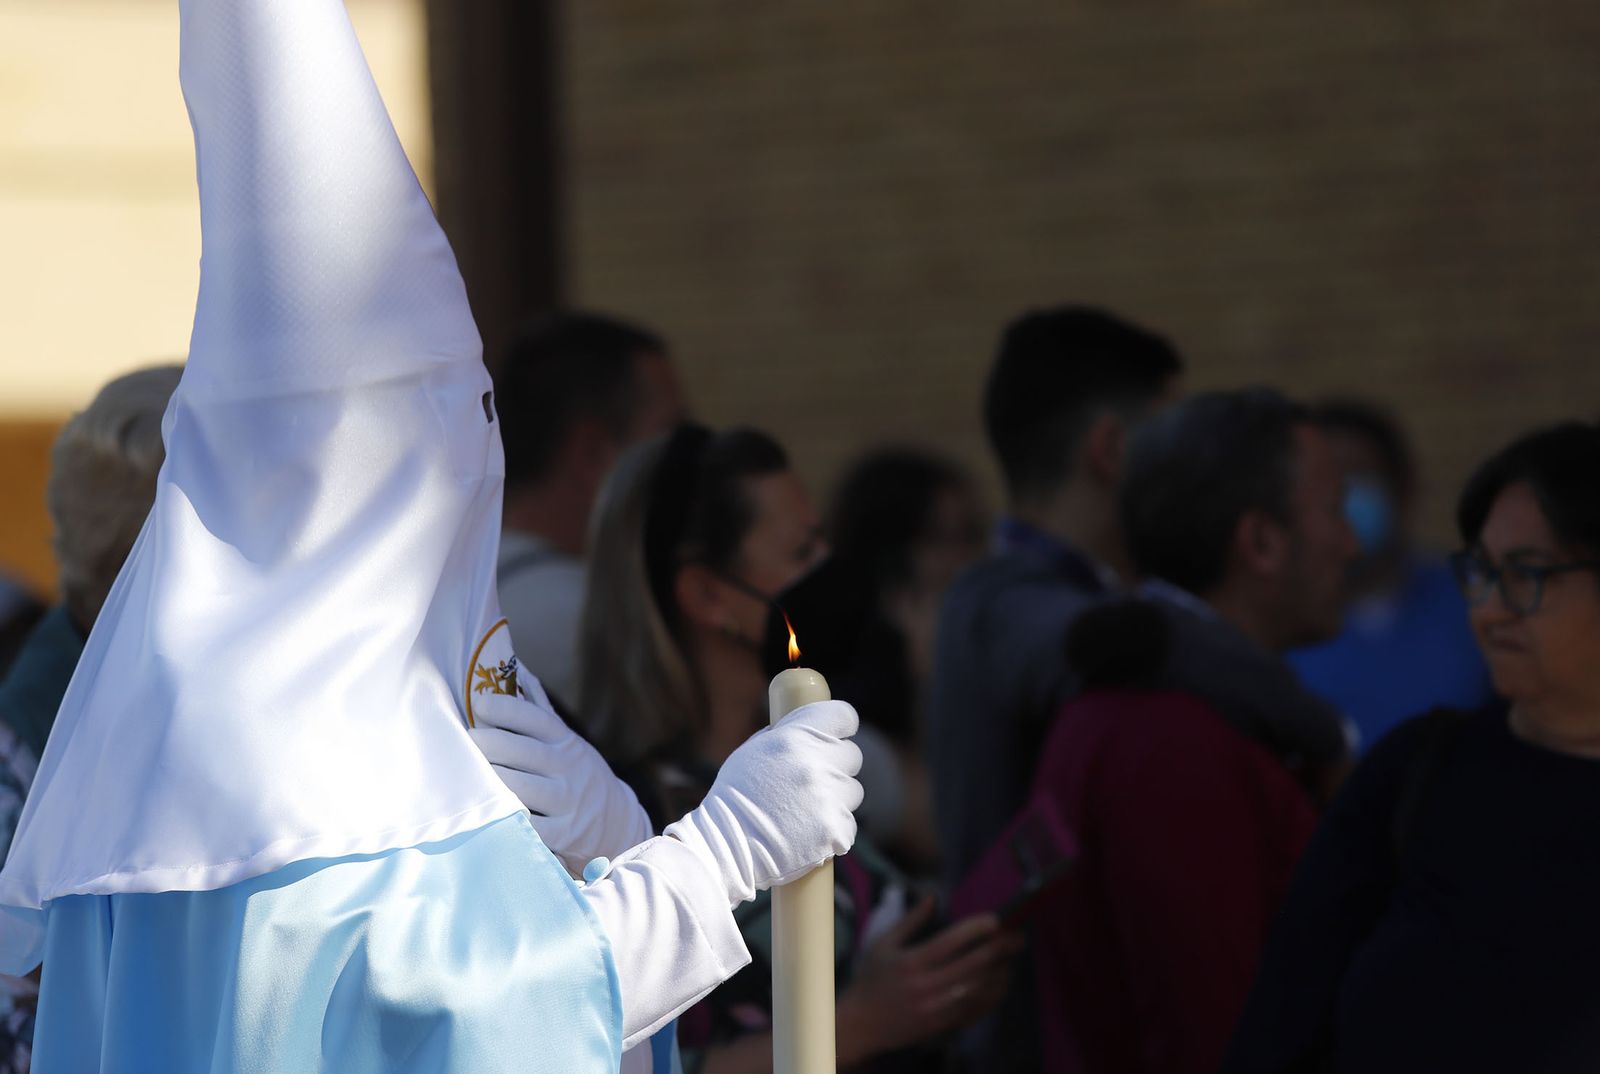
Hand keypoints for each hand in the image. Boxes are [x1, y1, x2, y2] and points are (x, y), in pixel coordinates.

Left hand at [469, 683, 653, 875]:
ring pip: (520, 788)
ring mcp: (567, 802)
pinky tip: (487, 811)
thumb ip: (541, 712)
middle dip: (488, 744)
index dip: (506, 708)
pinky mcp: (563, 834)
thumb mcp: (568, 742)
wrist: (618, 823)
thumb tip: (517, 670)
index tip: (479, 703)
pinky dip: (508, 819)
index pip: (536, 718)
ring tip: (465, 774)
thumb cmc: (578, 775)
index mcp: (566, 742)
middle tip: (464, 740)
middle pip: (521, 751)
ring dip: (490, 780)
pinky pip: (530, 826)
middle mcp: (568, 768)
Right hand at [665, 700, 862, 905]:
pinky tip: (810, 833)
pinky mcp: (835, 830)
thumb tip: (807, 722)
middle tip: (813, 782)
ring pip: (853, 791)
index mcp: (796, 736)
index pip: (843, 716)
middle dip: (836, 766)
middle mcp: (815, 763)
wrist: (725, 847)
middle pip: (852, 755)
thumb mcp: (752, 751)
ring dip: (836, 799)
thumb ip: (785, 734)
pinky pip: (848, 824)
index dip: (841, 727)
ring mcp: (828, 797)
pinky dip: (834, 830)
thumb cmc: (735, 797)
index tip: (835, 737)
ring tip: (807, 810)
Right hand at [837, 896, 1023, 1062]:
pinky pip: (976, 1009)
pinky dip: (994, 994)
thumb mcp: (883, 943)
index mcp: (911, 963)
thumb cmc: (872, 978)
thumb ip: (910, 920)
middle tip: (1017, 936)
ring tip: (1013, 956)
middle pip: (972, 965)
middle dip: (999, 948)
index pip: (950, 942)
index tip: (995, 920)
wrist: (863, 1023)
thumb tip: (933, 897)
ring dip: (1001, 971)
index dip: (975, 929)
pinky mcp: (943, 1024)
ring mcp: (937, 1009)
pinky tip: (1002, 981)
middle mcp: (926, 986)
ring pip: (980, 988)